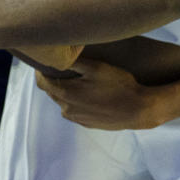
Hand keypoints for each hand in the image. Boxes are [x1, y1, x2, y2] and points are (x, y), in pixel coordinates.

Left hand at [35, 58, 167, 129]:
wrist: (138, 110)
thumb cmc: (118, 85)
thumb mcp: (96, 67)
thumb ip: (74, 61)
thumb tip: (57, 55)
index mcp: (66, 94)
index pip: (42, 82)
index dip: (40, 71)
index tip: (45, 62)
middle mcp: (67, 109)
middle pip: (51, 92)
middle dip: (53, 79)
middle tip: (62, 67)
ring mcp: (77, 118)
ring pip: (63, 102)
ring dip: (65, 91)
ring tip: (78, 80)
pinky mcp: (87, 124)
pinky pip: (75, 110)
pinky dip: (76, 101)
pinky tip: (89, 94)